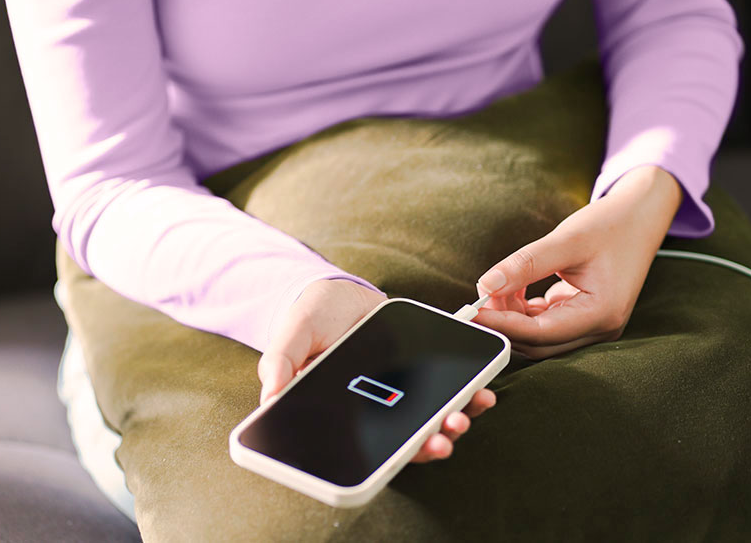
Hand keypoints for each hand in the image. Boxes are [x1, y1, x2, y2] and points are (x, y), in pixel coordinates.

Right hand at [258, 279, 496, 462]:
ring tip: (463, 417)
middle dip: (429, 445)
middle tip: (443, 441)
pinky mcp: (423, 371)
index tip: (409, 456)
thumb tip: (270, 397)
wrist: (340, 292)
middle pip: (407, 440)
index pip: (369, 447)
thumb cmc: (311, 320)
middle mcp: (376, 409)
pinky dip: (468, 394)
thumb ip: (281, 363)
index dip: (392, 458)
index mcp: (344, 412)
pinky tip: (480, 391)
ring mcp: (402, 391)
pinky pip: (449, 390)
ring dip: (453, 423)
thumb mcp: (292, 336)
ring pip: (432, 419)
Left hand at [472, 165, 682, 358]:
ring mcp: (594, 325)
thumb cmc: (610, 224)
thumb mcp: (566, 239)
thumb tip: (486, 285)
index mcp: (602, 313)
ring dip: (513, 317)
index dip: (502, 325)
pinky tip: (514, 288)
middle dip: (505, 323)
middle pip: (538, 342)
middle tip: (479, 298)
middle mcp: (600, 327)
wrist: (640, 216)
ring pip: (539, 337)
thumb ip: (525, 264)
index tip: (473, 312)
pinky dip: (524, 311)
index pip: (540, 333)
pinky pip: (546, 325)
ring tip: (497, 287)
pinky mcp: (584, 317)